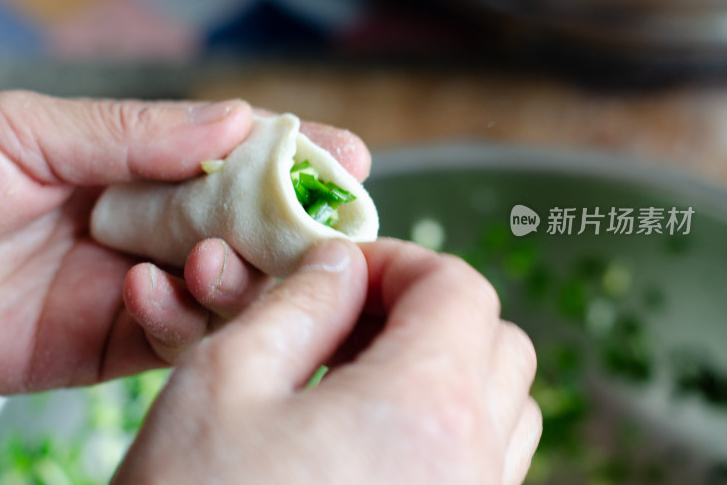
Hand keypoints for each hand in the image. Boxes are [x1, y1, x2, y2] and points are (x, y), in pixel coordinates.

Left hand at [0, 90, 369, 397]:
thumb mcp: (25, 132)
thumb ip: (133, 132)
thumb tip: (236, 121)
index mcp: (131, 163)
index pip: (231, 157)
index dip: (291, 156)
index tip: (345, 158)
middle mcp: (147, 225)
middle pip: (246, 226)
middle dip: (288, 227)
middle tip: (318, 230)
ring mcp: (135, 285)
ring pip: (225, 288)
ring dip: (237, 277)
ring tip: (215, 260)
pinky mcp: (112, 342)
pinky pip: (175, 337)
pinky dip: (178, 319)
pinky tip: (146, 293)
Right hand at [114, 239, 540, 484]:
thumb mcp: (224, 380)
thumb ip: (299, 303)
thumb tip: (341, 263)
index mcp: (427, 409)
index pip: (459, 289)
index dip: (399, 261)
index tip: (343, 271)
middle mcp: (472, 466)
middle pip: (498, 343)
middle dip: (427, 310)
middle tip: (349, 317)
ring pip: (502, 408)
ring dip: (442, 367)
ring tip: (355, 376)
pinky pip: (483, 464)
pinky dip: (442, 427)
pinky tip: (364, 436)